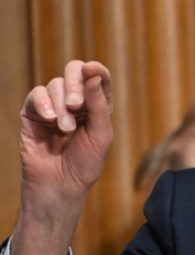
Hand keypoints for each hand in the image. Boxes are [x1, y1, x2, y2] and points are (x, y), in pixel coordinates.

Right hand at [11, 60, 112, 254]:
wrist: (60, 185)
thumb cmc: (86, 163)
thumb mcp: (101, 134)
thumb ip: (98, 105)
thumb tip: (92, 74)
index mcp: (97, 105)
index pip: (98, 77)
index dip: (96, 70)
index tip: (92, 70)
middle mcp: (76, 102)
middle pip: (74, 71)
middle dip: (75, 83)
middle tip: (77, 105)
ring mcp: (53, 105)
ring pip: (55, 84)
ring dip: (62, 105)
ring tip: (66, 129)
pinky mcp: (33, 113)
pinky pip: (36, 95)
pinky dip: (44, 104)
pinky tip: (50, 120)